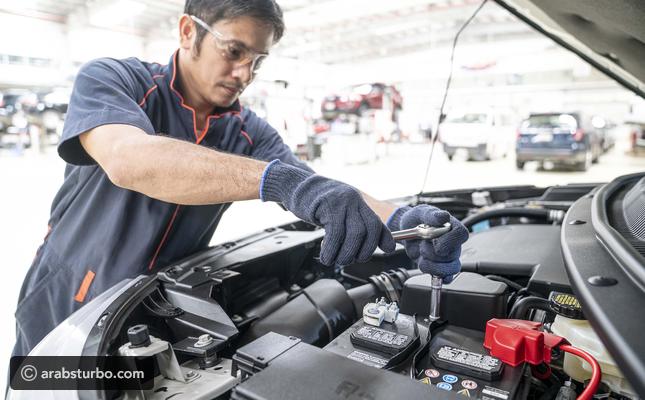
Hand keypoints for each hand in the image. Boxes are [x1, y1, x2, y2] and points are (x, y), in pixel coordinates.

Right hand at [260, 160, 394, 265]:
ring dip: (346, 254)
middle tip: (349, 259)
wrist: (298, 187)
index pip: (377, 222)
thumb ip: (355, 225)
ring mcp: (341, 202)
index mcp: (359, 203)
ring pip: (354, 234)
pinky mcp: (327, 206)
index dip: (384, 239)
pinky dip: (331, 249)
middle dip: (362, 251)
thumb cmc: (319, 204)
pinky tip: (326, 255)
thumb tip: (371, 244)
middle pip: (368, 230)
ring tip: (335, 260)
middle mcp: (353, 201)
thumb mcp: (341, 212)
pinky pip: (335, 233)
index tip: (387, 250)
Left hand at [387, 205, 467, 282]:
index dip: (449, 240)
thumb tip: (444, 216)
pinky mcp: (441, 267)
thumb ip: (432, 215)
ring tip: (422, 255)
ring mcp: (448, 257)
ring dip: (432, 264)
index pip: (461, 234)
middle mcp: (453, 243)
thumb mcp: (421, 212)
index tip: (436, 242)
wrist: (406, 231)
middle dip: (433, 252)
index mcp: (451, 227)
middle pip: (453, 254)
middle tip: (422, 244)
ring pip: (450, 268)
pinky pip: (446, 277)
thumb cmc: (417, 220)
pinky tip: (426, 266)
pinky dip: (435, 274)